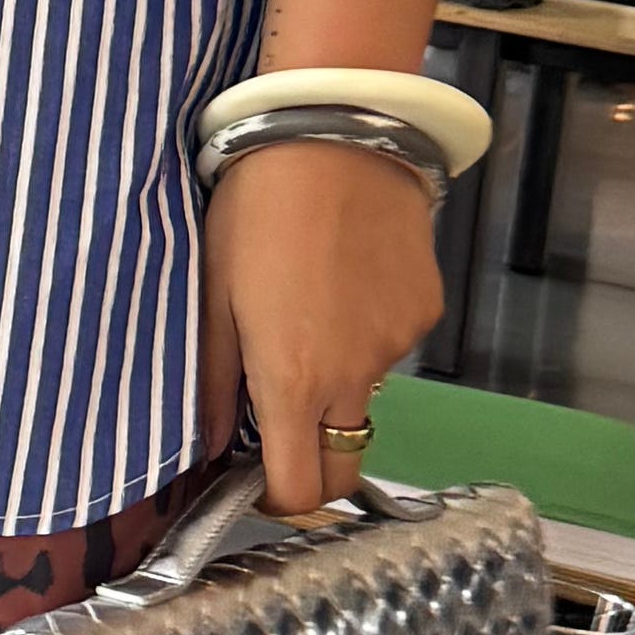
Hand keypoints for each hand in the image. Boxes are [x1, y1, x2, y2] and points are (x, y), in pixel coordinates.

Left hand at [197, 138, 444, 514]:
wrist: (334, 134)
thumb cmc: (256, 209)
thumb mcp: (213, 293)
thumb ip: (214, 380)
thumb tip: (209, 446)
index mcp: (293, 381)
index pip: (298, 490)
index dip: (275, 499)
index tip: (254, 478)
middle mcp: (355, 378)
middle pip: (344, 464)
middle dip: (312, 462)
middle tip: (280, 418)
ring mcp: (398, 347)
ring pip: (366, 398)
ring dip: (337, 382)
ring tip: (308, 308)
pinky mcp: (425, 312)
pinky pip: (392, 347)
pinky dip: (366, 333)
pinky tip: (345, 279)